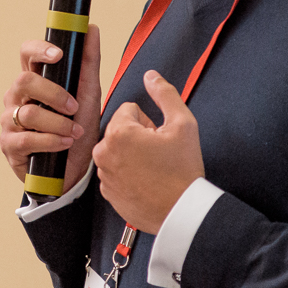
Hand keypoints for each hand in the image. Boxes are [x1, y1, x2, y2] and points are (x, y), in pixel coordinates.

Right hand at [0, 25, 101, 190]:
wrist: (75, 168)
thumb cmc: (77, 127)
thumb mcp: (89, 93)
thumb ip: (88, 62)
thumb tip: (91, 28)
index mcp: (34, 79)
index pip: (26, 53)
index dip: (38, 49)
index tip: (58, 55)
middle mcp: (17, 97)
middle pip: (25, 81)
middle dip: (54, 94)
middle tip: (74, 107)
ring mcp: (10, 120)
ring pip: (29, 112)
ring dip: (58, 124)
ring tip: (75, 132)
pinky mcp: (10, 145)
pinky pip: (27, 138)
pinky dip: (51, 141)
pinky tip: (65, 144)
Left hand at [92, 70, 202, 232]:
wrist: (182, 211)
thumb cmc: (182, 172)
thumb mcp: (183, 124)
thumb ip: (165, 94)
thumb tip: (152, 77)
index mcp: (119, 134)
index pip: (129, 110)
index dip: (148, 121)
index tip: (159, 137)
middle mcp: (104, 153)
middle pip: (120, 130)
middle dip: (138, 137)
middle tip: (158, 153)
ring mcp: (104, 175)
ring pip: (117, 151)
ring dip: (132, 155)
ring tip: (153, 168)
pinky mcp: (107, 192)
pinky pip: (115, 172)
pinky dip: (128, 174)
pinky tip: (146, 181)